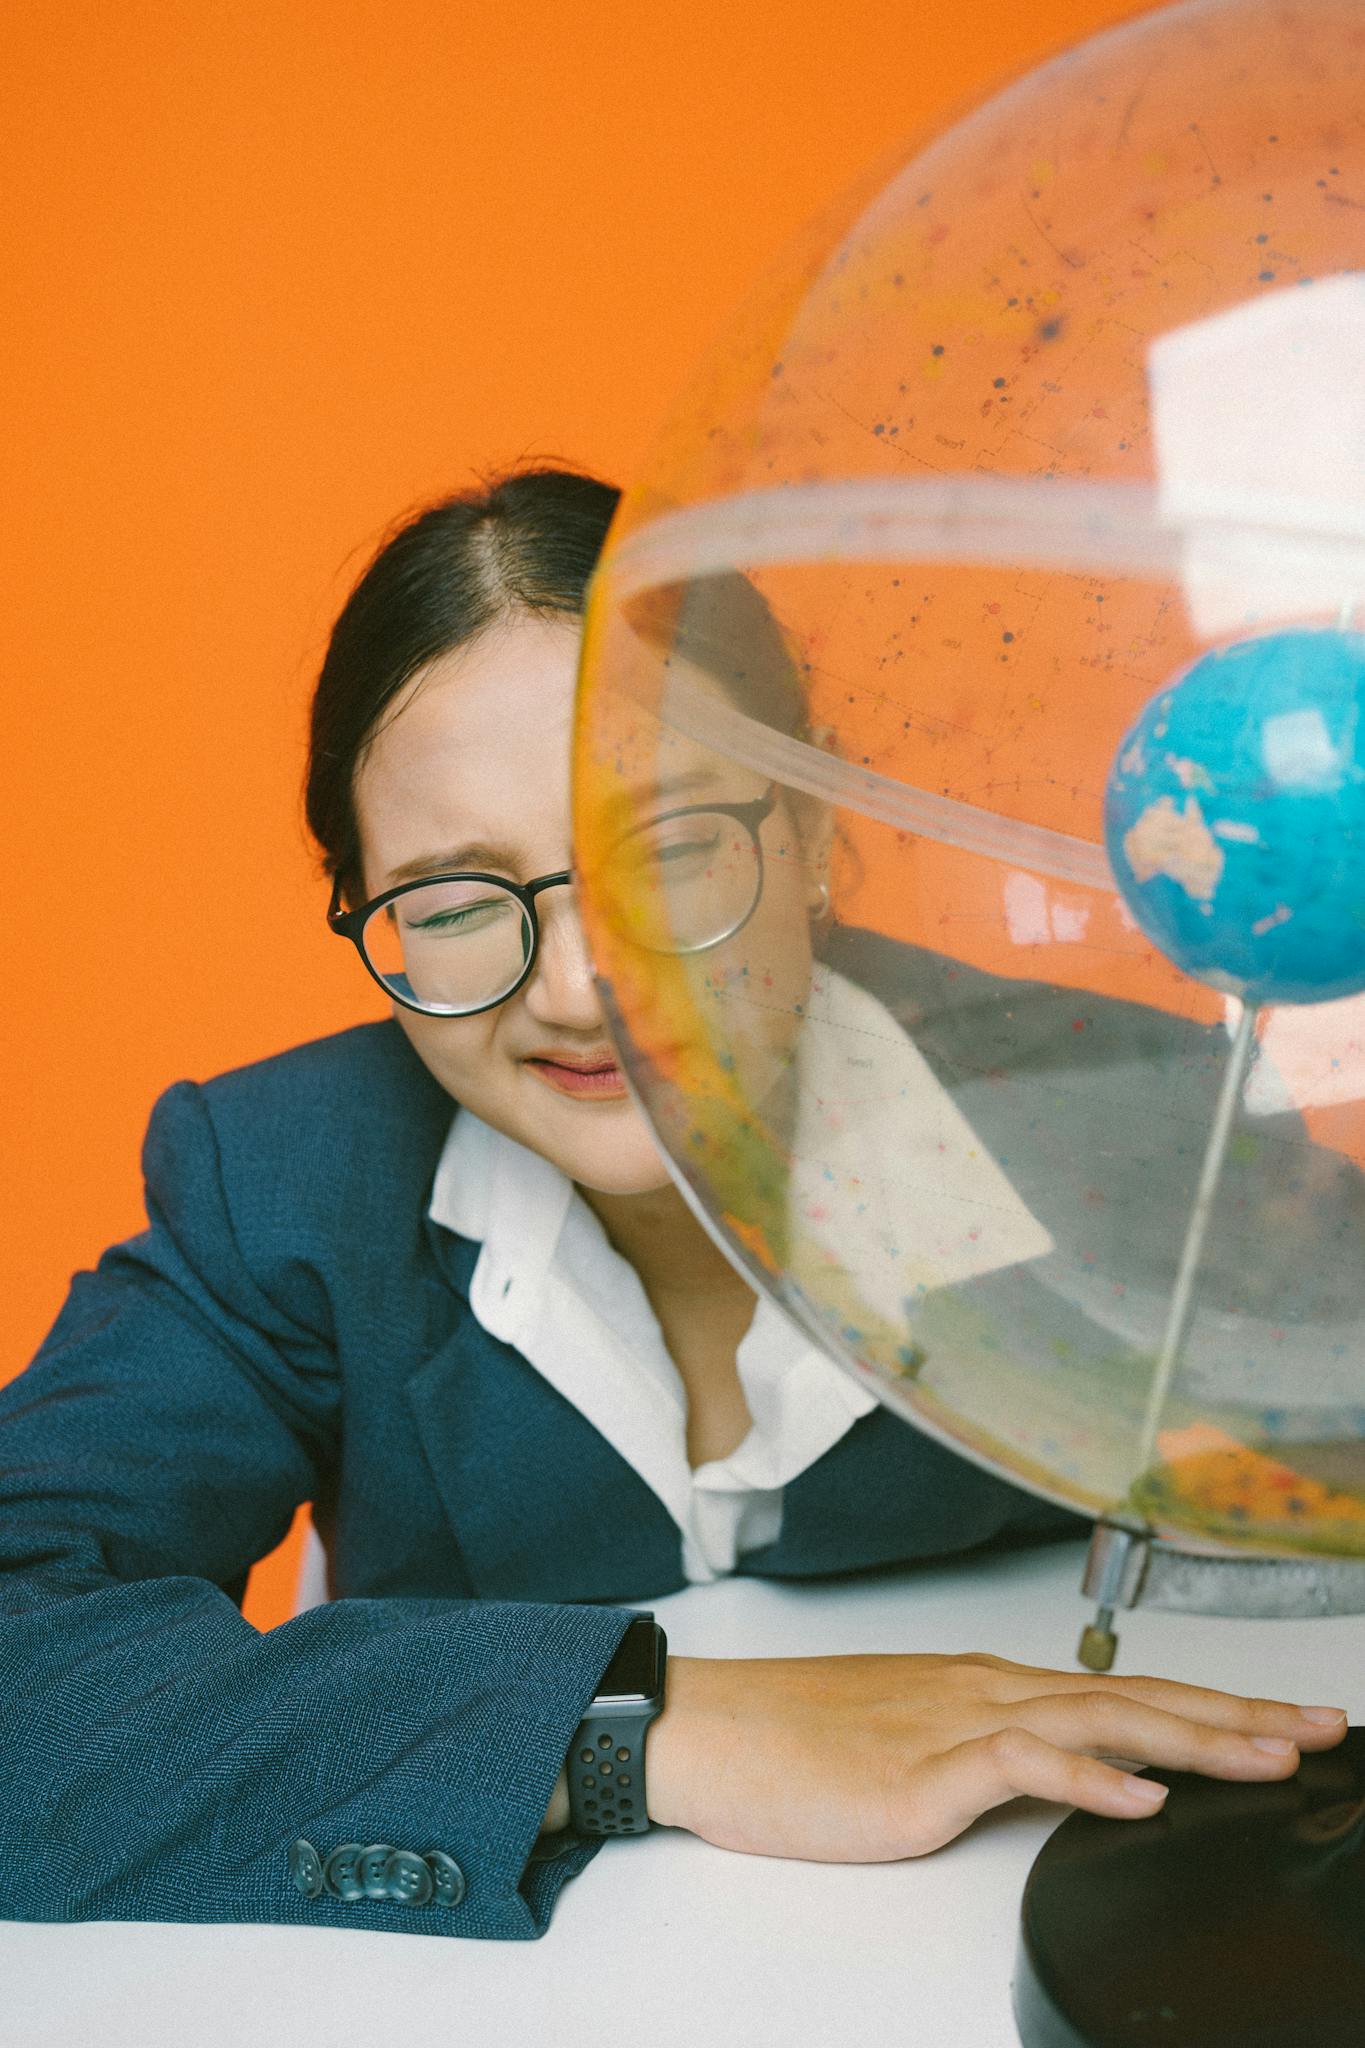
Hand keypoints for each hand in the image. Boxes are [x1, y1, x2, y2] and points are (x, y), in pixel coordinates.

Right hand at [644, 1652, 1347, 1860]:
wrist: (708, 1730)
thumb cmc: (790, 1740)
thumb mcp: (905, 1741)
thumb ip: (982, 1753)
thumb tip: (1050, 1775)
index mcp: (986, 1687)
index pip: (1122, 1691)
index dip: (1211, 1707)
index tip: (1283, 1721)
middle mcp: (987, 1692)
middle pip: (1136, 1697)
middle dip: (1238, 1716)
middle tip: (1324, 1728)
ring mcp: (957, 1724)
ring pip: (1101, 1717)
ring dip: (1196, 1738)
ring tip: (1272, 1757)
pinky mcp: (923, 1770)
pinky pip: (1023, 1765)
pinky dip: (1091, 1777)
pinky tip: (1142, 1797)